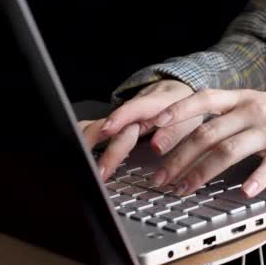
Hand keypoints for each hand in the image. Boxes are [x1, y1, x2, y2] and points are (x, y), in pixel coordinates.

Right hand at [77, 80, 200, 180]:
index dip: (120, 117)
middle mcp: (130, 109)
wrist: (173, 92)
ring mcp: (118, 117)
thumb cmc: (181, 109)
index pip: (134, 107)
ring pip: (95, 126)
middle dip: (99, 147)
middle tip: (99, 173)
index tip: (108, 129)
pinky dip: (82, 142)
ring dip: (85, 144)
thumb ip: (173, 134)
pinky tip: (76, 155)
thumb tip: (156, 148)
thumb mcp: (189, 119)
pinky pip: (91, 130)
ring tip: (81, 166)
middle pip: (109, 125)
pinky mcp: (111, 124)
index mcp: (152, 103)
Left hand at [151, 89, 265, 196]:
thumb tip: (179, 134)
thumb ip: (219, 116)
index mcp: (238, 99)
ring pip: (229, 151)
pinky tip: (245, 192)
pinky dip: (258, 178)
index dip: (177, 112)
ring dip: (202, 172)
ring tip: (184, 189)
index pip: (202, 100)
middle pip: (207, 134)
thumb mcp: (248, 106)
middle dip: (178, 157)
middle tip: (159, 178)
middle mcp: (251, 111)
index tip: (154, 129)